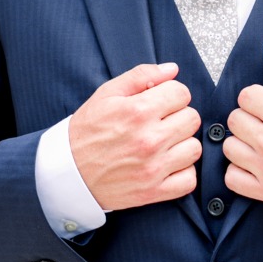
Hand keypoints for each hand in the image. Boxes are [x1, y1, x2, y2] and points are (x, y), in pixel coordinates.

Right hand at [68, 62, 201, 211]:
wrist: (69, 172)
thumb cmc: (88, 131)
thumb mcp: (107, 93)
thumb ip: (141, 75)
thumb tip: (172, 69)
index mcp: (138, 111)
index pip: (182, 93)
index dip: (172, 94)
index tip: (161, 101)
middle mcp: (149, 139)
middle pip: (192, 118)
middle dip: (179, 115)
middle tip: (161, 122)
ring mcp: (153, 168)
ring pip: (194, 148)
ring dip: (182, 143)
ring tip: (164, 143)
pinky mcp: (153, 192)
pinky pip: (189, 180)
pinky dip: (183, 172)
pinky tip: (168, 164)